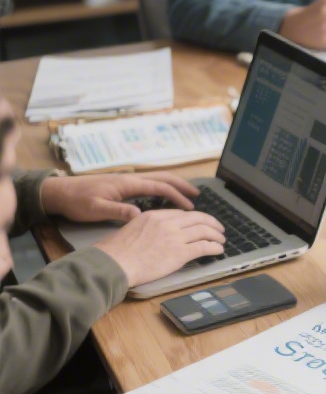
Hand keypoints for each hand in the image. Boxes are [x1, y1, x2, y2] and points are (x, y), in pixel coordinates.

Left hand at [41, 172, 197, 222]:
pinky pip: (149, 184)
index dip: (177, 196)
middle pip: (162, 178)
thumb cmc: (76, 202)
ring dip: (174, 185)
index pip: (159, 187)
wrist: (59, 193)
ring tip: (187, 194)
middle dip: (181, 185)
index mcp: (127, 184)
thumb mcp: (96, 209)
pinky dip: (163, 188)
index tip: (190, 207)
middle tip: (197, 195)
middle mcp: (130, 179)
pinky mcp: (122, 186)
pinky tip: (165, 197)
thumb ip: (118, 211)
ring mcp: (126, 181)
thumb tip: (140, 215)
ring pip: (157, 179)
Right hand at [94, 209, 224, 285]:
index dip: (196, 218)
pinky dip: (214, 247)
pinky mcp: (180, 253)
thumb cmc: (117, 251)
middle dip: (212, 223)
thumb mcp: (133, 229)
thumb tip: (157, 234)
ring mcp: (175, 237)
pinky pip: (204, 247)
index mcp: (154, 215)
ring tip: (221, 240)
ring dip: (216, 236)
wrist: (114, 263)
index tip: (202, 222)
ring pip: (204, 231)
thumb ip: (148, 227)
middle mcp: (167, 223)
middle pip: (198, 219)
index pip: (182, 214)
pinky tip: (218, 250)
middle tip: (219, 229)